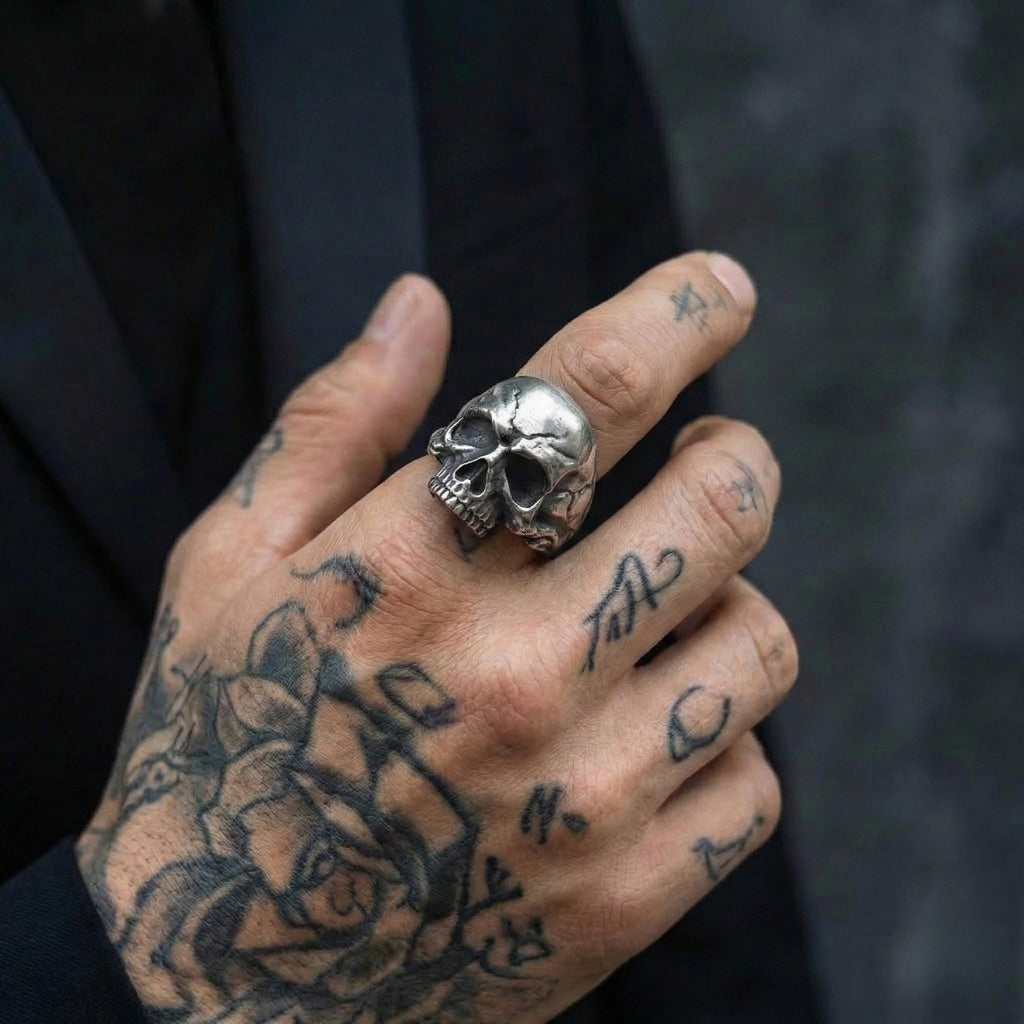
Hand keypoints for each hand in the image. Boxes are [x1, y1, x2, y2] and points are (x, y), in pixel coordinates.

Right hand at [78, 256, 796, 1023]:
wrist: (221, 973)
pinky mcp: (624, 898)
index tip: (724, 287)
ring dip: (728, 602)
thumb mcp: (229, 566)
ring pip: (757, 643)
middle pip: (717, 509)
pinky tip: (649, 735)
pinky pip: (753, 780)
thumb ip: (332, 422)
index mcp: (408, 576)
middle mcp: (511, 677)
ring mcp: (581, 799)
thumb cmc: (224, 743)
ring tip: (659, 615)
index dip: (676, 315)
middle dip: (735, 457)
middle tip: (711, 458)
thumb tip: (417, 302)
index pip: (582, 396)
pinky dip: (721, 736)